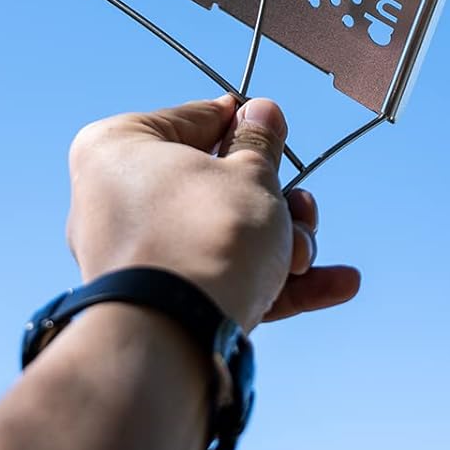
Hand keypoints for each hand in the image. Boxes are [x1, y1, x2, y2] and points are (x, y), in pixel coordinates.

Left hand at [66, 96, 360, 331]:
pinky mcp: (155, 304)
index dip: (243, 124)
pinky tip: (335, 283)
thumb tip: (263, 111)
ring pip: (221, 236)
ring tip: (305, 255)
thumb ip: (260, 142)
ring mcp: (134, 257)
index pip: (192, 120)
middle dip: (275, 201)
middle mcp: (114, 200)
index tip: (275, 129)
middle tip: (303, 208)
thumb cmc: (205, 234)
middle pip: (213, 186)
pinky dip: (270, 279)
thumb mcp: (250, 175)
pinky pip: (216, 277)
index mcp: (117, 147)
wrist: (175, 337)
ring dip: (280, 243)